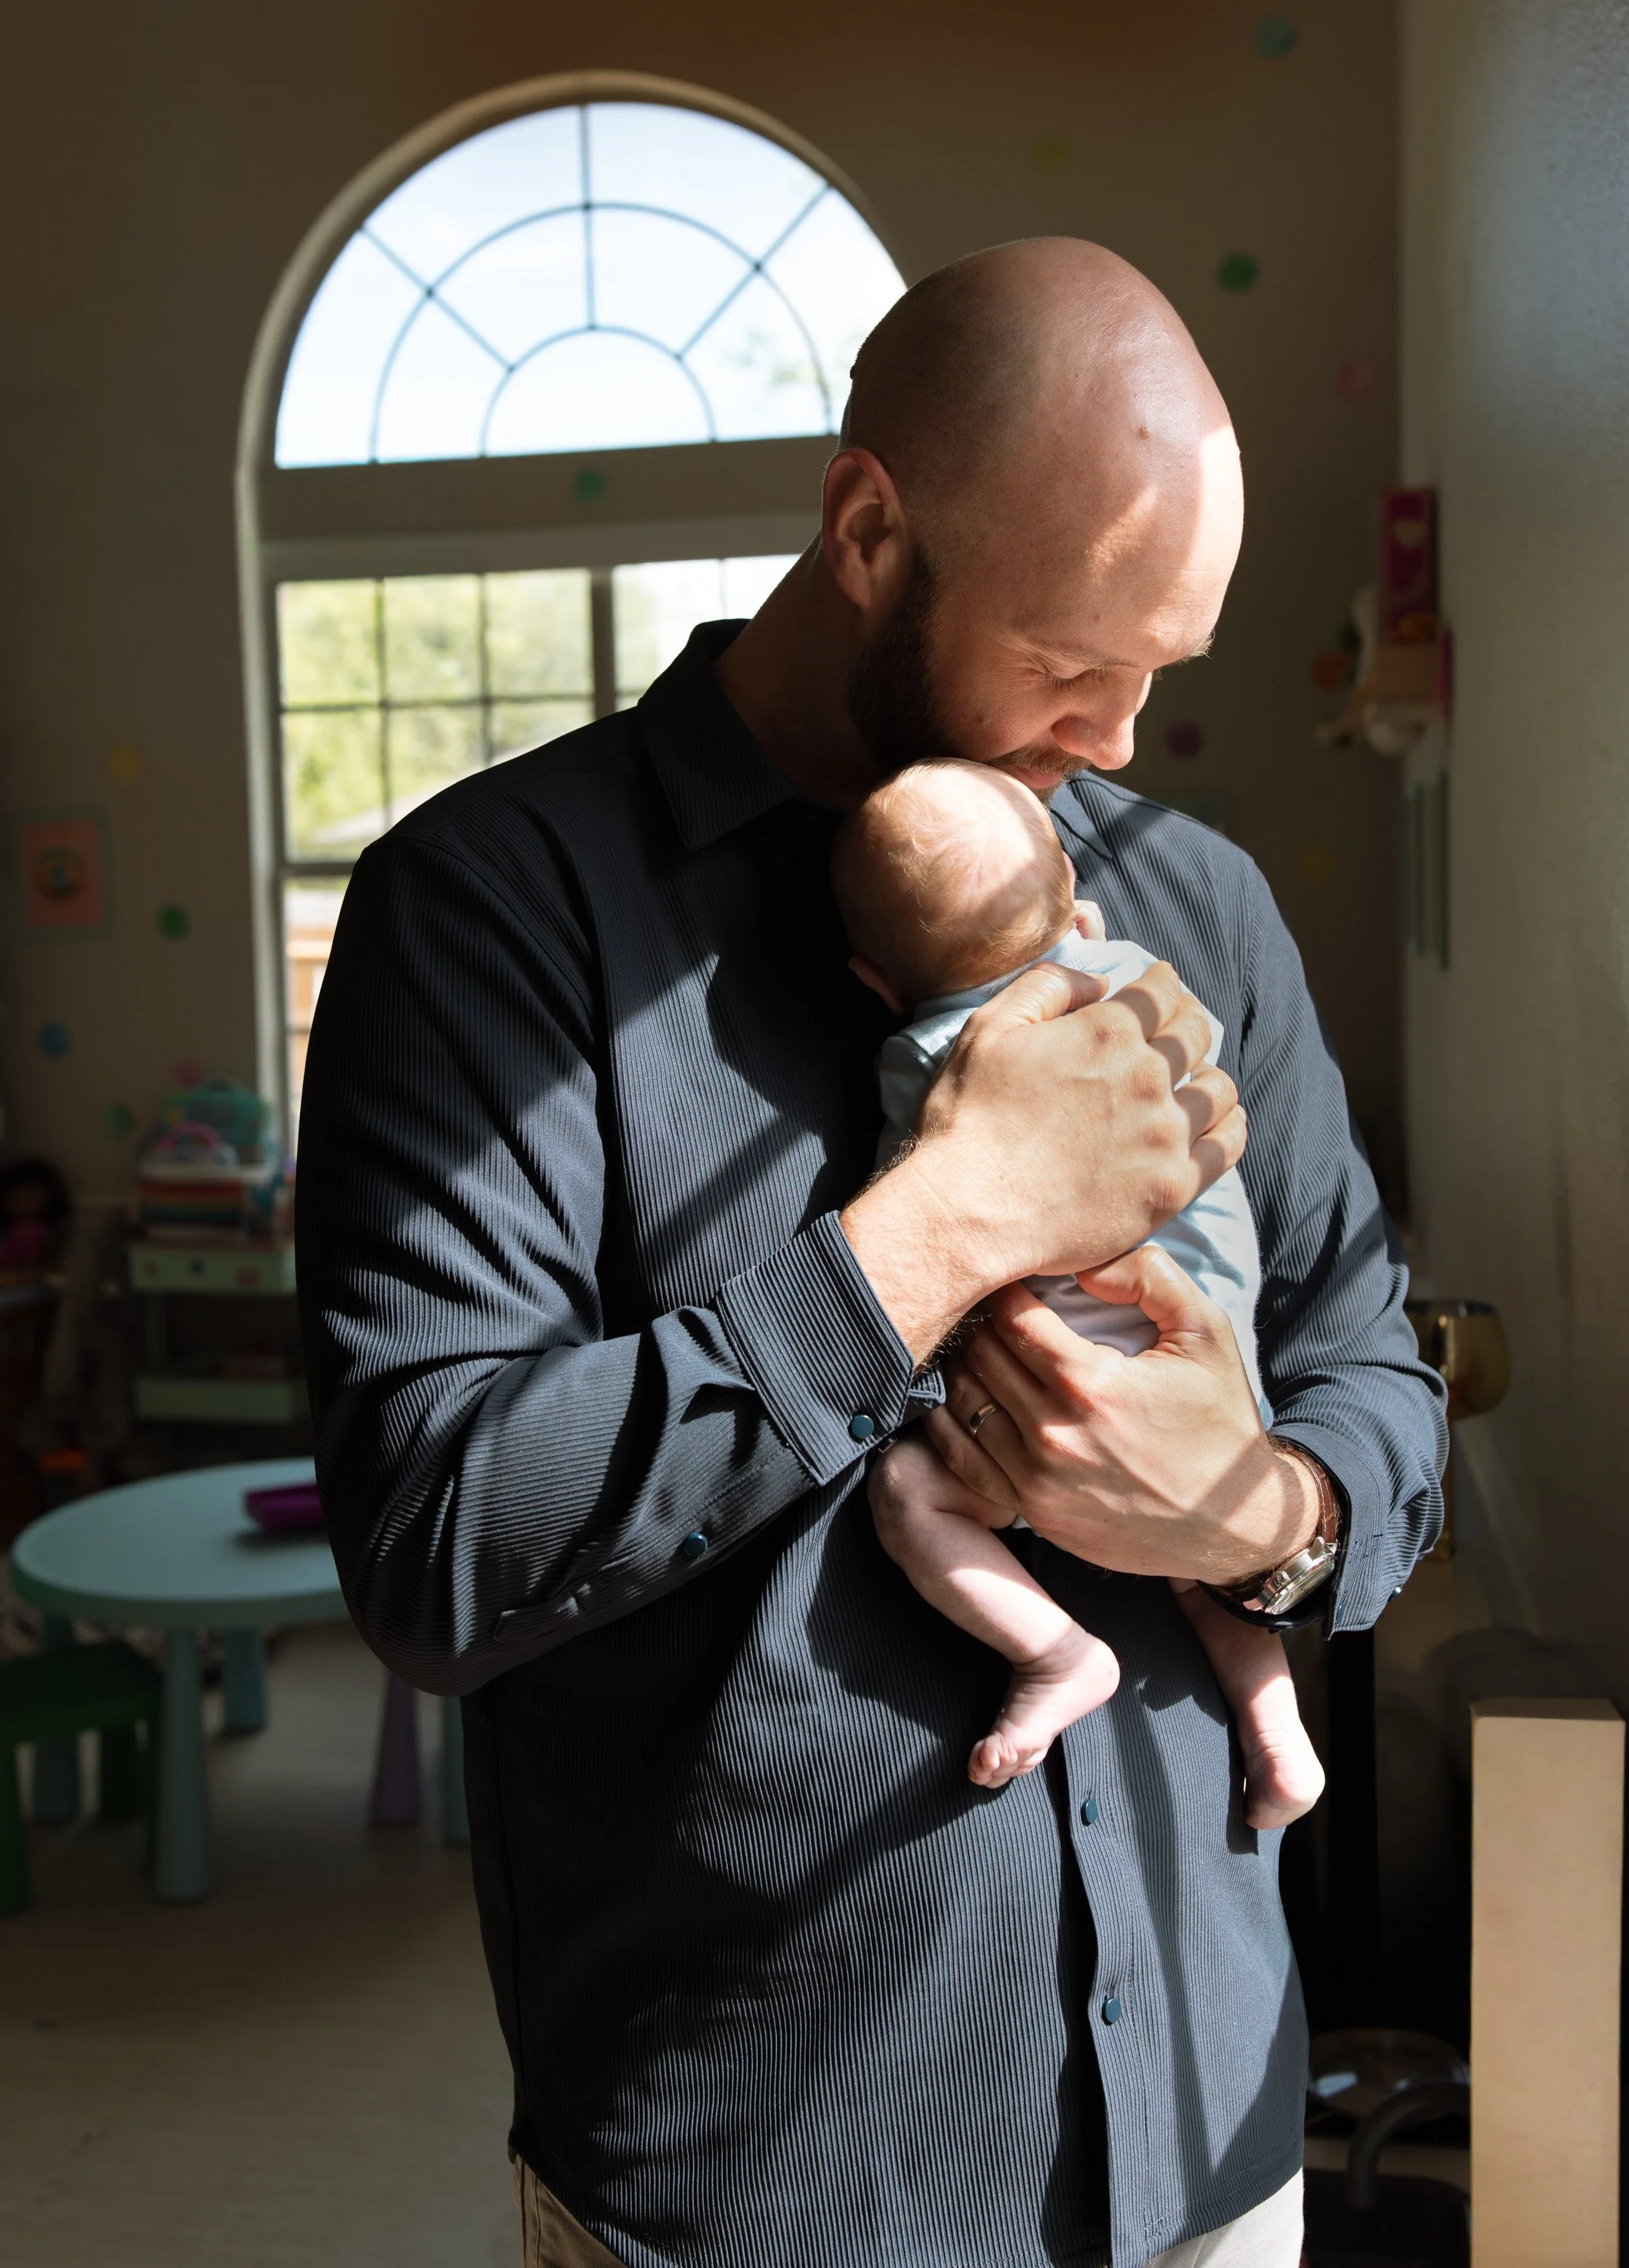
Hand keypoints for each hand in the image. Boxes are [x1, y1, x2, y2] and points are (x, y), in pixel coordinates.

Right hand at [841, 959, 1244, 1359]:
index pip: (1161, 991)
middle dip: (1188, 1022)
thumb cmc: (969, 1120)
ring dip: (1207, 1074)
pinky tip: (1214, 1123)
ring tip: (1193, 1080)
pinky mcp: (1172, 1186)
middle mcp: (1147, 1076)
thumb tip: (1100, 981)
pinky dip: (1228, 1125)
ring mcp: (1165, 1134)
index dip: (1163, 984)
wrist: (968, 1212)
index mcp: (1106, 1031)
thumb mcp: (989, 1027)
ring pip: (1218, 1088)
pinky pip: (1226, 1145)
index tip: (1160, 989)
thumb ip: (1048, 986)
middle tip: (1177, 1030)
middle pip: (1195, 1034)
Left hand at [925, 1247, 1320, 1585]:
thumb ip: (1151, 1278)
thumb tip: (1086, 1260)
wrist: (1233, 1526)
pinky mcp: (1032, 1511)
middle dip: (980, 1323)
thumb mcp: (1207, 1334)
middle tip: (988, 1309)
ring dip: (962, 1368)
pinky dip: (950, 1425)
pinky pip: (962, 1460)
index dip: (1004, 1290)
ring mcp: (1036, 1478)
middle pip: (980, 1355)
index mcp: (1091, 1383)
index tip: (1011, 1281)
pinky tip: (960, 1402)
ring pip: (962, 1403)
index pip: (1011, 1317)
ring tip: (977, 1348)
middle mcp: (1053, 1432)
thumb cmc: (1220, 1424)